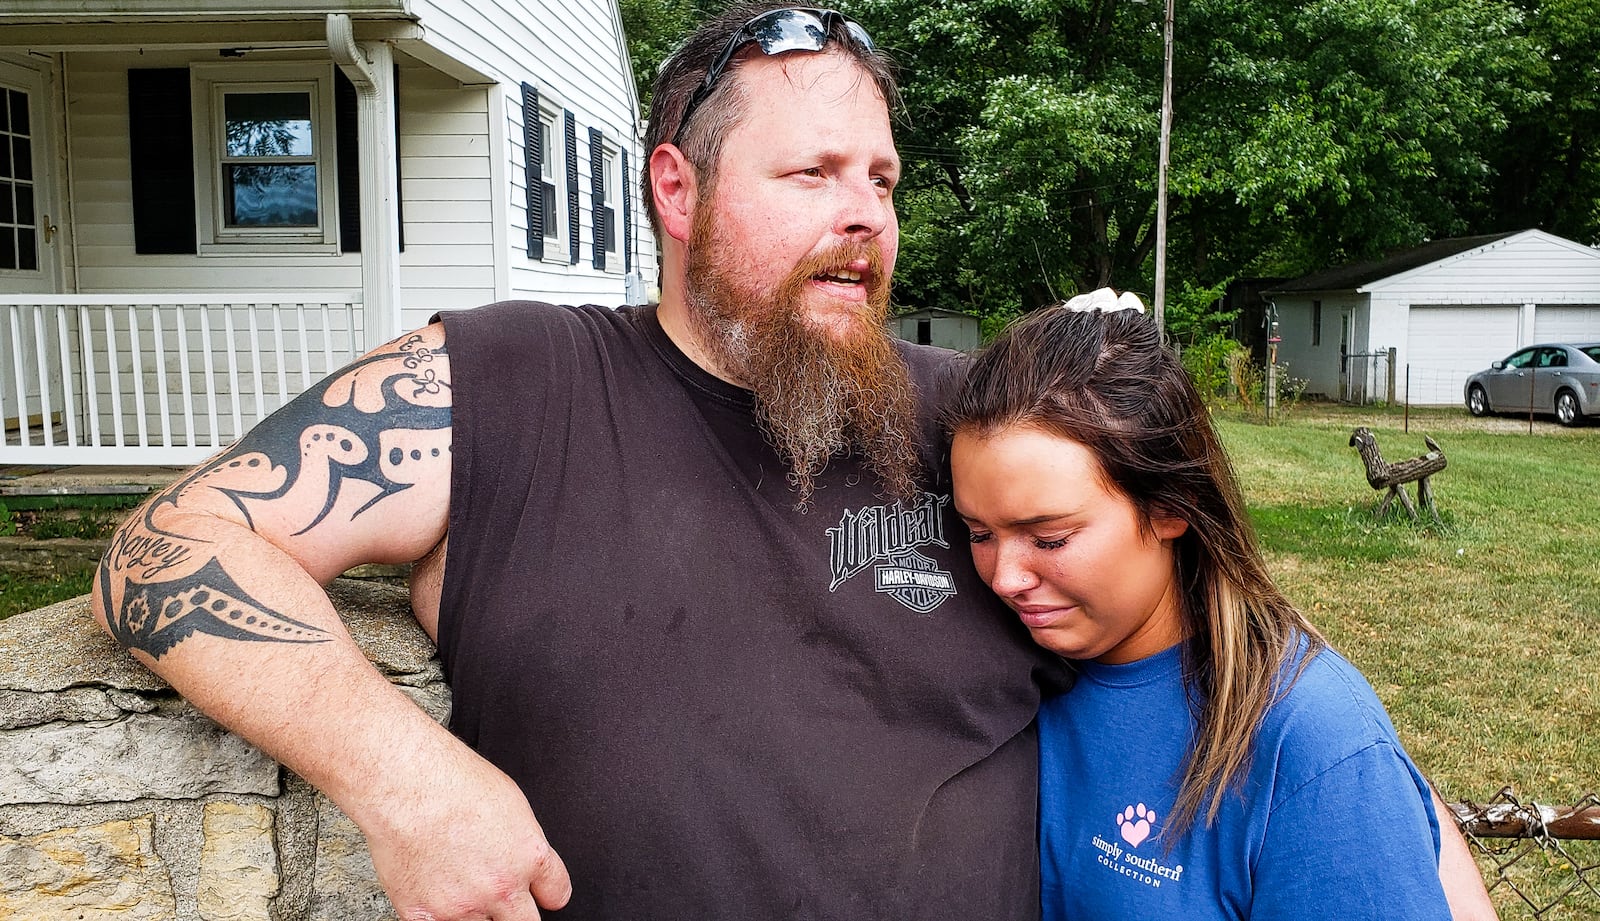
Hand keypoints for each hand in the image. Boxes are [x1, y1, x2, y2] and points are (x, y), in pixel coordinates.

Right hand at [362, 748, 572, 920]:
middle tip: (502, 897)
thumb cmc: (453, 782)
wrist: (406, 786)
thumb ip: (522, 841)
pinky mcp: (425, 916)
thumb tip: (523, 855)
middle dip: (517, 911)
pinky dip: (439, 915)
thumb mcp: (511, 803)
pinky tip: (434, 892)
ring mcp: (462, 906)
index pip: (556, 895)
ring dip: (476, 912)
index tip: (541, 894)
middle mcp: (501, 887)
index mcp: (528, 857)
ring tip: (459, 884)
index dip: (547, 893)